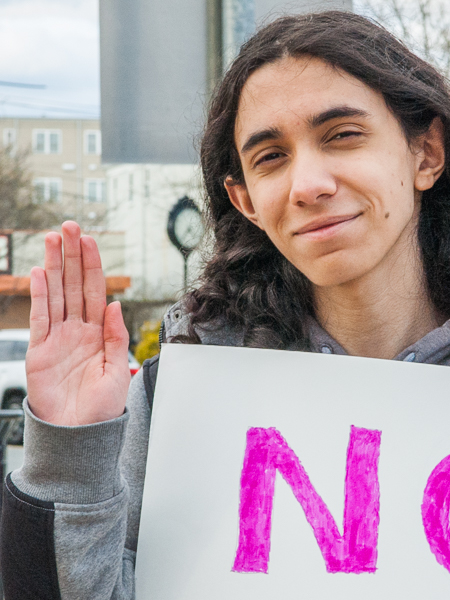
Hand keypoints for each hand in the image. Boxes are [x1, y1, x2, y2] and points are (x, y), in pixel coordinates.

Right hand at [26, 221, 129, 425]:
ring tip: (53, 239)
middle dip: (73, 255)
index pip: (95, 290)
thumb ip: (116, 336)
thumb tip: (114, 304)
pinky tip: (39, 273)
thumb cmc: (102, 407)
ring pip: (56, 293)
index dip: (93, 265)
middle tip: (70, 227)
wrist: (78, 434)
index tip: (91, 241)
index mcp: (99, 333)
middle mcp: (78, 330)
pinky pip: (39, 317)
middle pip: (74, 284)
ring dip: (54, 266)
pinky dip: (39, 295)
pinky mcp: (40, 350)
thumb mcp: (117, 369)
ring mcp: (58, 337)